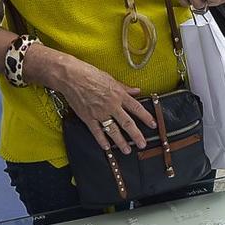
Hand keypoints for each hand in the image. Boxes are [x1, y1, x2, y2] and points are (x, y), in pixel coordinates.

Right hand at [30, 48, 156, 150]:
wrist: (71, 77)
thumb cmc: (90, 74)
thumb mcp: (110, 78)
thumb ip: (124, 87)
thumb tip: (137, 91)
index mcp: (119, 94)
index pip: (137, 108)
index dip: (146, 117)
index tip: (153, 124)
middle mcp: (111, 105)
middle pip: (127, 123)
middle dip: (136, 135)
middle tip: (142, 144)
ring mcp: (99, 113)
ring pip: (113, 130)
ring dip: (121, 142)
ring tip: (127, 150)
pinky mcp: (88, 117)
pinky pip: (97, 132)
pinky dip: (102, 140)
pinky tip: (106, 147)